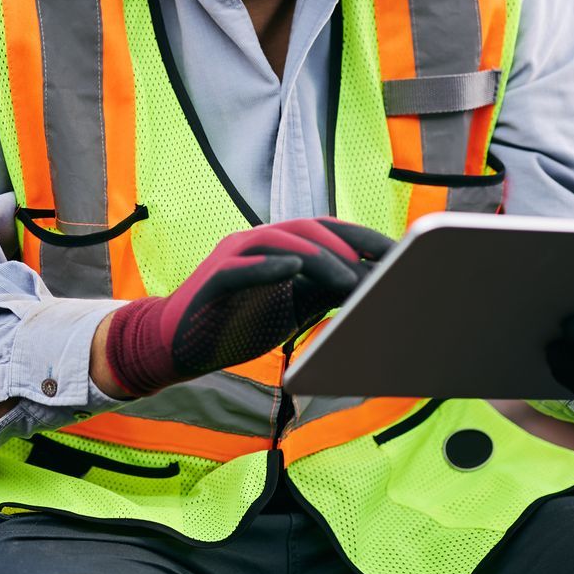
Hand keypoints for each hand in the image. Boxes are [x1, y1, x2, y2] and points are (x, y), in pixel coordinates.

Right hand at [102, 218, 391, 397]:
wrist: (178, 344)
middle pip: (305, 229)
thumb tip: (367, 287)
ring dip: (317, 256)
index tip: (395, 253)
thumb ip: (320, 293)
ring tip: (346, 275)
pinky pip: (242, 267)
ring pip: (278, 241)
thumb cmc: (235, 324)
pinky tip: (293, 269)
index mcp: (275, 249)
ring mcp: (232, 257)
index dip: (359, 238)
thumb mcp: (290, 308)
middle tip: (379, 261)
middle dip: (345, 242)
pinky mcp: (213, 279)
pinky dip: (269, 266)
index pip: (323, 232)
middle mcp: (255, 244)